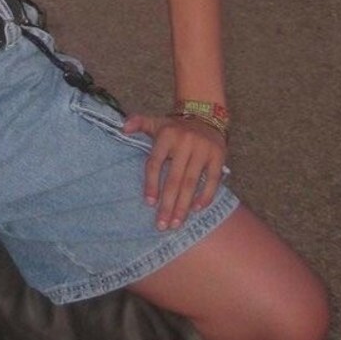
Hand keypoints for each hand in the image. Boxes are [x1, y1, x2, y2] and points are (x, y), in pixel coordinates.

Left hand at [122, 112, 226, 230]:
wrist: (205, 114)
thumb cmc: (175, 127)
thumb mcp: (156, 122)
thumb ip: (138, 123)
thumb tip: (122, 128)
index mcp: (166, 136)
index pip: (155, 163)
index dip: (151, 184)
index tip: (149, 203)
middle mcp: (184, 142)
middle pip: (174, 179)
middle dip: (168, 204)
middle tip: (162, 225)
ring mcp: (202, 149)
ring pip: (192, 182)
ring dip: (184, 205)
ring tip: (176, 223)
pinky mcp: (218, 155)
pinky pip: (212, 179)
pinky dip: (205, 195)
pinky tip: (197, 209)